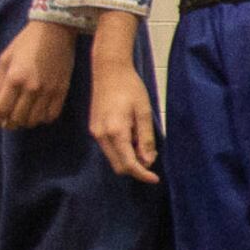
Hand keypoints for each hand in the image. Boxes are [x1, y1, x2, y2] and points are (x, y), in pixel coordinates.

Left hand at [0, 18, 79, 130]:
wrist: (55, 30)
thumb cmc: (25, 42)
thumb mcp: (5, 59)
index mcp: (14, 78)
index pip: (2, 109)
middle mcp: (31, 88)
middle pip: (18, 119)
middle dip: (9, 123)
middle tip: (7, 121)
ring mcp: (48, 91)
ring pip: (34, 120)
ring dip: (25, 122)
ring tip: (23, 116)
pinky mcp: (62, 91)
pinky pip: (51, 115)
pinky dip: (42, 118)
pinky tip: (38, 112)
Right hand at [85, 17, 156, 181]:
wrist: (108, 70)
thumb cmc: (130, 88)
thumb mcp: (143, 111)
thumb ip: (145, 138)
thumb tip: (148, 161)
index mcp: (115, 131)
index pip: (128, 164)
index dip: (142, 174)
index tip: (155, 179)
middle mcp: (101, 136)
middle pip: (118, 166)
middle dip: (136, 167)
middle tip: (150, 154)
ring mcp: (95, 133)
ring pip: (113, 158)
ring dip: (128, 157)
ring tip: (141, 139)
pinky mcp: (94, 129)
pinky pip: (109, 149)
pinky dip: (122, 149)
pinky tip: (131, 135)